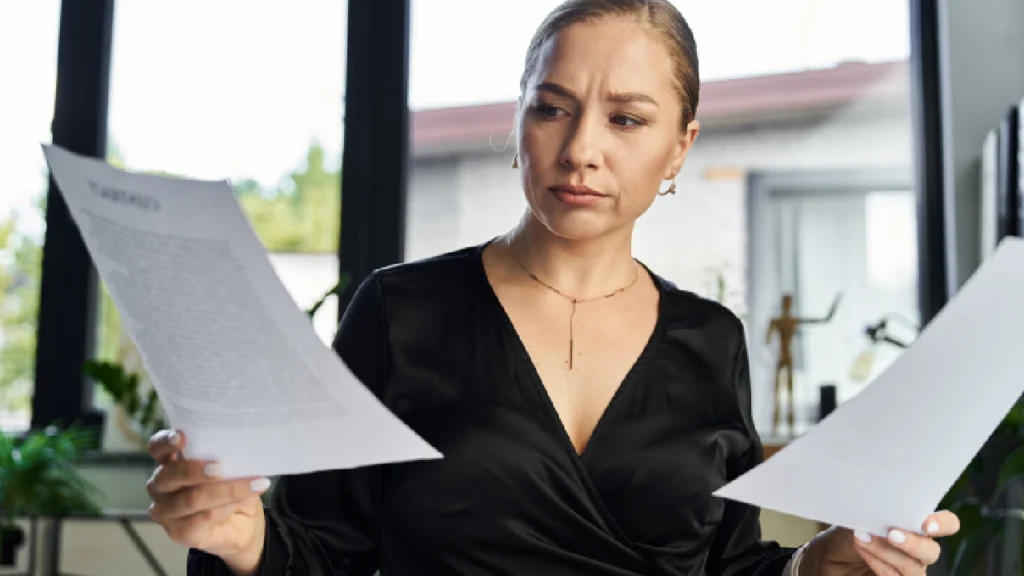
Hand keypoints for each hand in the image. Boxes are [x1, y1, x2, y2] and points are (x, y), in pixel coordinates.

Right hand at [146, 430, 269, 574]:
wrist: (244, 523)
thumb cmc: (233, 488)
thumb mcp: (232, 468)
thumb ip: (226, 458)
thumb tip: (237, 451)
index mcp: (170, 462)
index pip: (157, 448)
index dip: (166, 441)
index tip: (181, 436)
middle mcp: (161, 485)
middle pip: (169, 475)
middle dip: (195, 470)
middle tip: (220, 467)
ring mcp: (166, 511)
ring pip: (190, 499)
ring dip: (223, 491)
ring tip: (249, 485)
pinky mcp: (178, 532)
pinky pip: (199, 520)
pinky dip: (224, 509)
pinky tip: (240, 503)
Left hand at [801, 511, 959, 574]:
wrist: (829, 556)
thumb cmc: (848, 531)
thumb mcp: (860, 515)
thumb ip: (876, 511)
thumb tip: (879, 505)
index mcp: (917, 526)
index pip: (948, 524)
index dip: (943, 524)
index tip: (926, 523)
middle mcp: (919, 550)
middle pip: (932, 551)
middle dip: (912, 543)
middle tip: (891, 533)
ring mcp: (908, 569)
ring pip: (912, 568)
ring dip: (886, 552)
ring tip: (862, 537)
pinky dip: (878, 564)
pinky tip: (862, 551)